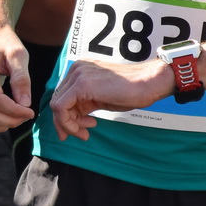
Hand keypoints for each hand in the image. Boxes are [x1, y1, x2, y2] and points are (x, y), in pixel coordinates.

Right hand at [0, 26, 35, 132]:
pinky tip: (9, 116)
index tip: (31, 111)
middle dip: (11, 120)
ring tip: (20, 116)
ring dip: (4, 124)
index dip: (14, 110)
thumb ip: (21, 78)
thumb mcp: (19, 55)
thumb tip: (25, 104)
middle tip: (28, 115)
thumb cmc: (6, 44)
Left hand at [49, 56, 169, 140]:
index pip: (63, 96)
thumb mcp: (101, 98)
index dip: (66, 117)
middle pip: (58, 101)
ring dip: (69, 125)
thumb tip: (71, 118)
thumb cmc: (131, 91)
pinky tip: (85, 127)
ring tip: (85, 133)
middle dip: (66, 123)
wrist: (148, 83)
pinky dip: (68, 122)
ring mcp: (77, 75)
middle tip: (80, 135)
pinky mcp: (81, 84)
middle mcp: (76, 70)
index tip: (78, 130)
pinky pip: (61, 107)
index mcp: (81, 71)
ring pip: (57, 106)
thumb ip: (85, 103)